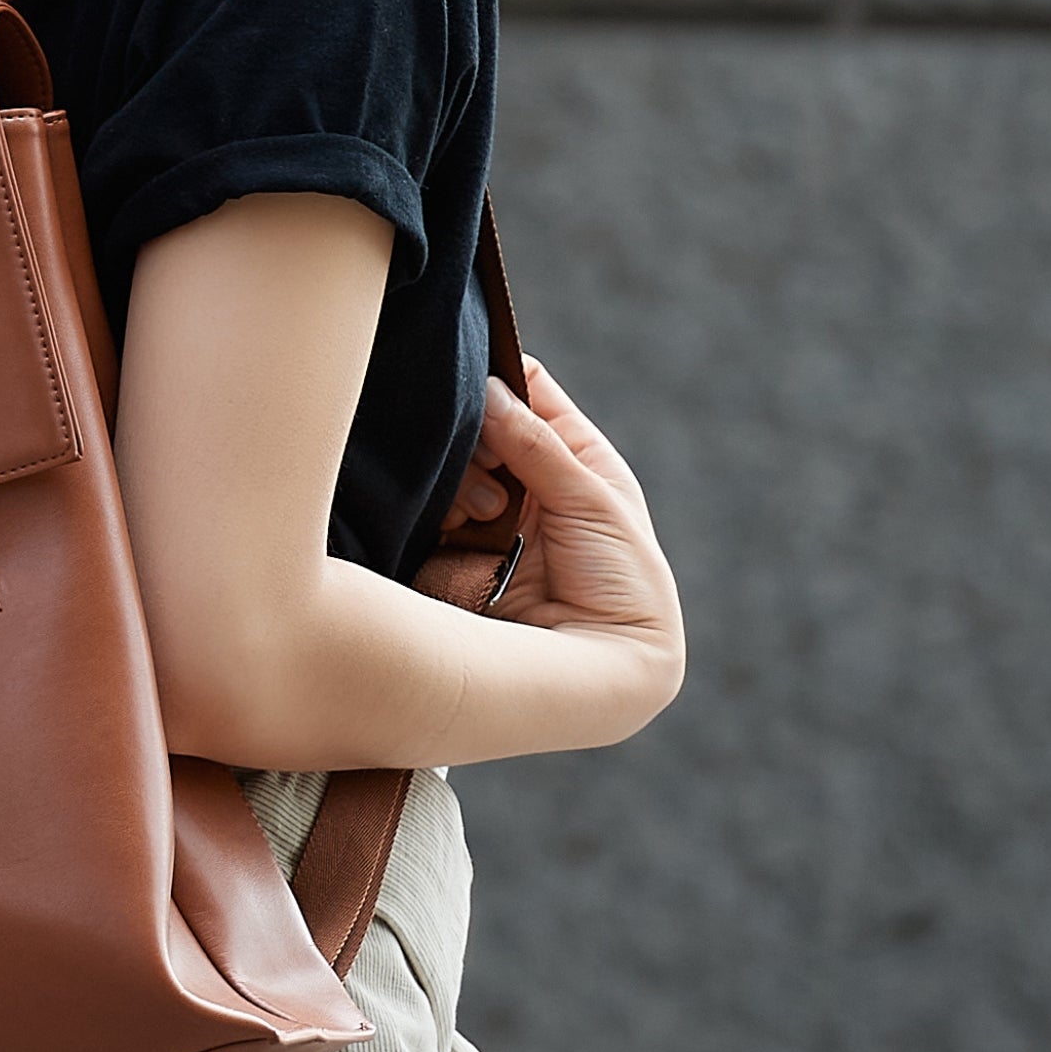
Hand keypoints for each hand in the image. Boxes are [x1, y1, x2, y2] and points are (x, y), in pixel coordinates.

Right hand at [471, 355, 683, 721]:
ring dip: (463, 479)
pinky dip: (437, 510)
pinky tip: (460, 526)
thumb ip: (539, 445)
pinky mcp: (452, 551)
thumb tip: (492, 389)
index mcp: (575, 459)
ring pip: (452, 467)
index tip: (481, 379)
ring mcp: (487, 517)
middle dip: (478, 435)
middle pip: (481, 426)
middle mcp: (528, 483)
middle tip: (488, 457)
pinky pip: (428, 510)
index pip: (530, 395)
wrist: (604, 672)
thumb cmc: (623, 587)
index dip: (504, 380)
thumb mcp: (594, 502)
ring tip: (486, 512)